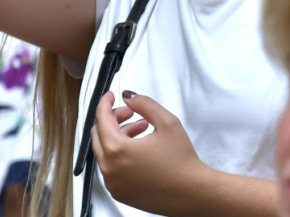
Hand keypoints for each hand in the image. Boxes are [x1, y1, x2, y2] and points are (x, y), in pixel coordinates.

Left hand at [91, 90, 212, 213]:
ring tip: (141, 129)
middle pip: (99, 135)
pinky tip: (140, 150)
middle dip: (113, 119)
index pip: (102, 119)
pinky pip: (111, 168)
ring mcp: (112, 183)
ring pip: (105, 151)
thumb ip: (145, 104)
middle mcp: (109, 169)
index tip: (110, 96)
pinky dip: (120, 154)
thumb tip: (129, 97)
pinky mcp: (119, 193)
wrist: (190, 192)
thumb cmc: (181, 162)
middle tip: (130, 112)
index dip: (105, 103)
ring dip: (118, 136)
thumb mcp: (167, 122)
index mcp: (117, 150)